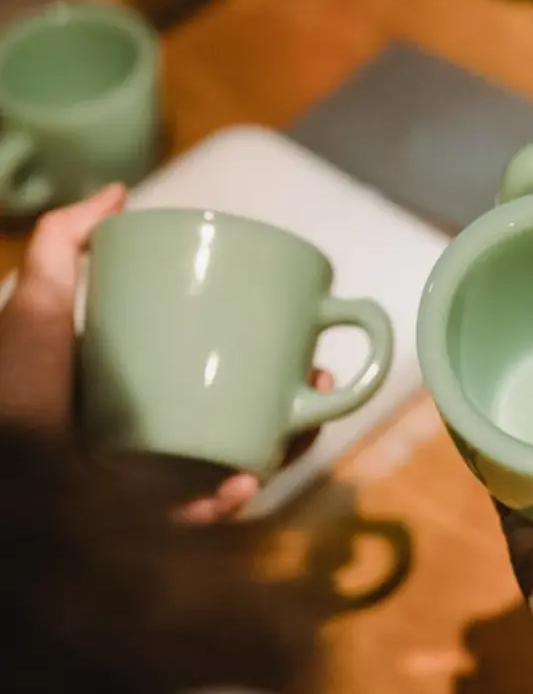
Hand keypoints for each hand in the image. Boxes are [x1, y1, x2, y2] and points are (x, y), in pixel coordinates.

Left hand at [0, 187, 328, 523]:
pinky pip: (201, 515)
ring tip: (305, 424)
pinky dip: (229, 499)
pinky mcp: (142, 521)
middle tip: (322, 378)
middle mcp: (165, 433)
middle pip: (253, 414)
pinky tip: (247, 477)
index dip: (278, 356)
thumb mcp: (33, 304)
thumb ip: (63, 241)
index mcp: (153, 386)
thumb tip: (117, 191)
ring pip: (244, 463)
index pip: (229, 368)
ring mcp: (160, 480)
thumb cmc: (9, 387)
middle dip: (301, 401)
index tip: (309, 340)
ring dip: (286, 449)